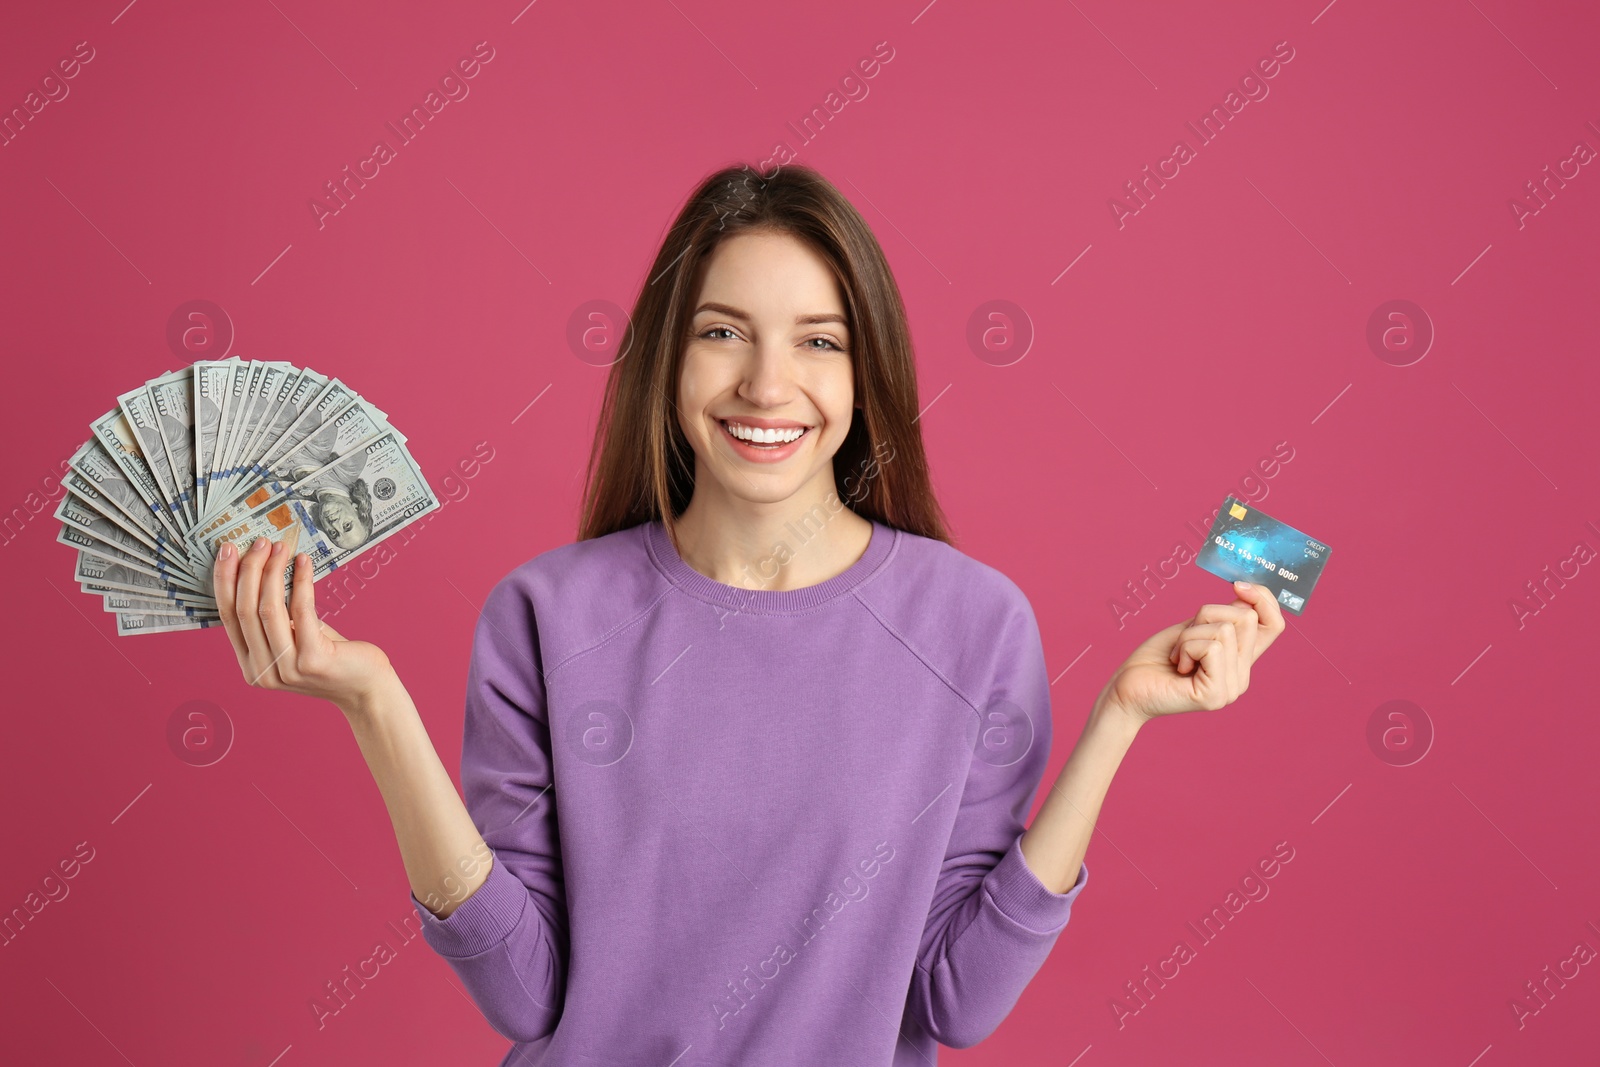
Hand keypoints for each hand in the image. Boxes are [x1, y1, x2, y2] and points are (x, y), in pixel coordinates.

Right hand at [214, 535, 394, 713]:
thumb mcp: (292, 638)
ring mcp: (287, 668)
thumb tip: (261, 566)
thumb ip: (273, 617)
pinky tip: (303, 561)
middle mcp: (263, 671)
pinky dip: (300, 581)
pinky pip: (301, 610)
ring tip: (279, 547)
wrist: (365, 687)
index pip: (227, 617)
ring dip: (272, 571)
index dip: (224, 580)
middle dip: (248, 570)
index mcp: (250, 666)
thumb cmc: (330, 656)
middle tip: (257, 542)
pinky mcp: (313, 659)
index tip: (227, 551)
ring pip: (268, 608)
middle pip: (244, 610)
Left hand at [1098, 581, 1286, 724]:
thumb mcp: (1193, 628)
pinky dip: (1186, 647)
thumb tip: (1247, 597)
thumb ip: (1222, 618)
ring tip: (1177, 656)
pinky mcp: (1216, 695)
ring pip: (1225, 630)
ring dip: (1189, 634)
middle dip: (1206, 616)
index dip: (1264, 599)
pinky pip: (1212, 647)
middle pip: (1246, 618)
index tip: (1238, 586)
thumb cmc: (1156, 658)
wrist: (1126, 688)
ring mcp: (1231, 689)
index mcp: (1240, 660)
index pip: (1274, 625)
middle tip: (1183, 640)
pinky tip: (1177, 666)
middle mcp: (1242, 677)